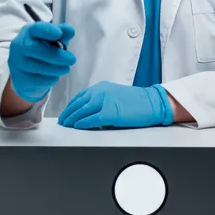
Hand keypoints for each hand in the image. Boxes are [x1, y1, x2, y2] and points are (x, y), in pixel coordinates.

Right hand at [8, 21, 76, 101]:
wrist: (27, 73)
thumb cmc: (43, 51)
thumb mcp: (54, 41)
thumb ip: (62, 34)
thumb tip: (70, 31)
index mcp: (28, 32)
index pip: (35, 29)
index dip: (47, 30)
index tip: (59, 33)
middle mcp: (19, 45)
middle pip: (34, 49)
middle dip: (55, 55)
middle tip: (72, 59)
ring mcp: (16, 62)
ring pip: (35, 66)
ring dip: (55, 69)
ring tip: (66, 69)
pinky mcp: (18, 78)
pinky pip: (34, 80)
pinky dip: (48, 79)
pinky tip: (55, 77)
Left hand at [58, 81, 172, 128]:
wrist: (151, 103)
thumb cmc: (137, 101)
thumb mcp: (115, 96)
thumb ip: (101, 101)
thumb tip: (88, 113)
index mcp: (102, 87)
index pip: (80, 96)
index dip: (71, 106)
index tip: (66, 112)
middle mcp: (101, 91)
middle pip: (78, 103)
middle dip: (68, 113)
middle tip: (62, 121)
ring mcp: (105, 101)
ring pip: (82, 111)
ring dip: (72, 119)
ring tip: (67, 125)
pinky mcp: (110, 113)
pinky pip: (91, 119)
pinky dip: (82, 123)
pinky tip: (77, 126)